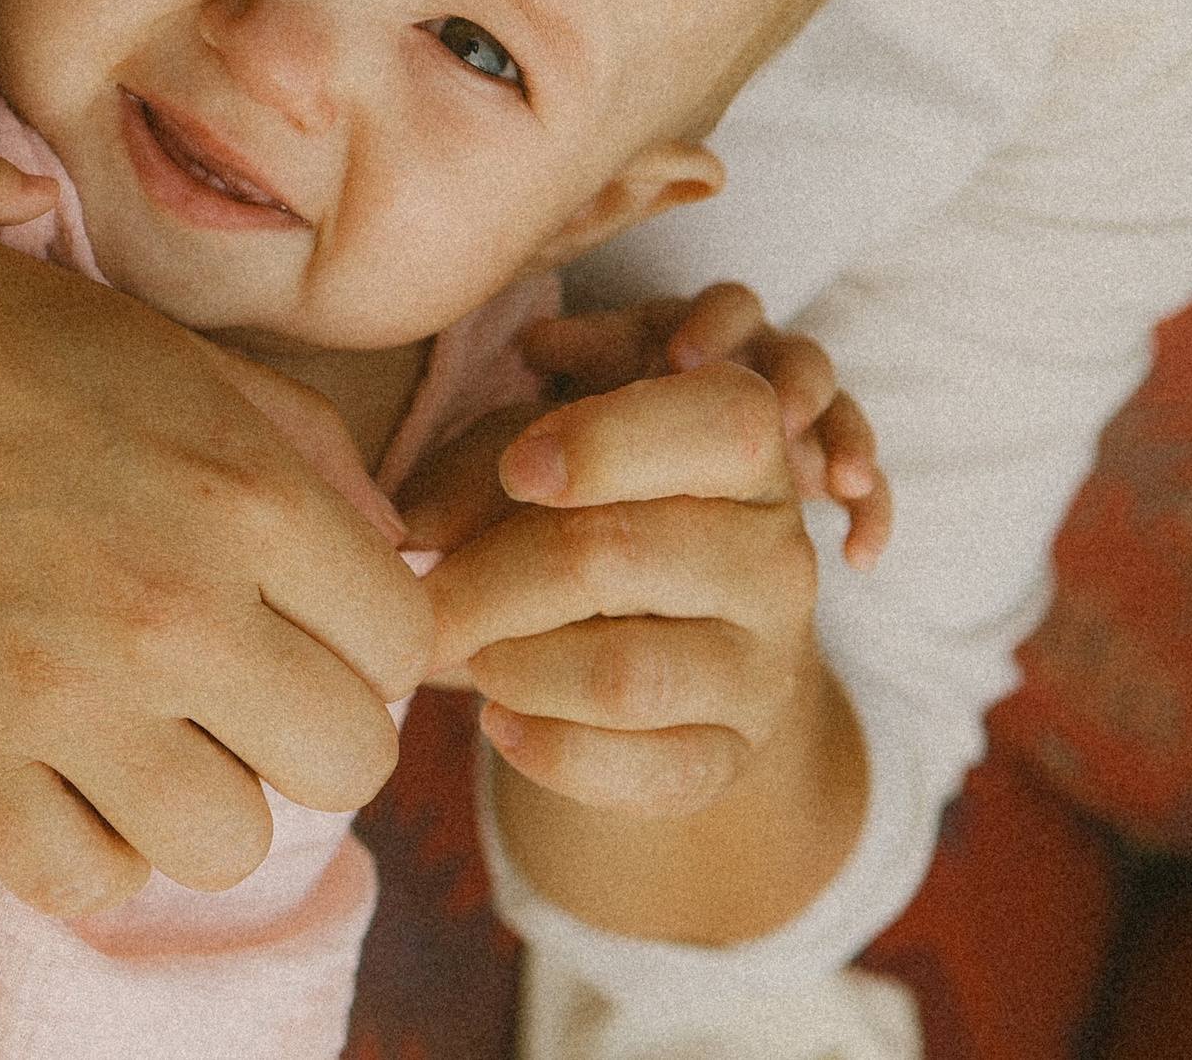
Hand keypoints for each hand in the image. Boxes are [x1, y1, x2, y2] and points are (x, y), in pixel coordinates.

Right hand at [0, 225, 434, 914]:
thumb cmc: (0, 345)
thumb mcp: (175, 355)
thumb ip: (304, 448)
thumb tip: (390, 551)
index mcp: (244, 490)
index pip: (405, 642)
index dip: (371, 641)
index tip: (314, 625)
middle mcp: (173, 601)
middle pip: (350, 759)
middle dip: (313, 728)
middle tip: (248, 688)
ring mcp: (62, 688)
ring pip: (231, 844)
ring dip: (209, 799)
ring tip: (159, 734)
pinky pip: (84, 880)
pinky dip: (94, 847)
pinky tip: (75, 775)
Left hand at [396, 283, 875, 818]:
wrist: (649, 640)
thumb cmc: (577, 515)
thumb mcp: (530, 463)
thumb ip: (477, 474)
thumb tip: (413, 539)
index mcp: (744, 448)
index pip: (720, 422)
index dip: (606, 441)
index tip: (517, 471)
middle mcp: (778, 555)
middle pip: (622, 556)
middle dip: (488, 583)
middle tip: (414, 608)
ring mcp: (765, 665)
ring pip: (626, 675)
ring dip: (515, 667)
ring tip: (470, 656)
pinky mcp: (734, 755)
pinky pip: (644, 770)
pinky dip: (550, 751)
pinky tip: (499, 722)